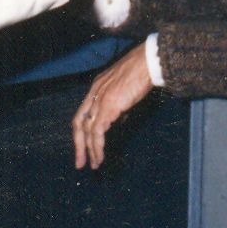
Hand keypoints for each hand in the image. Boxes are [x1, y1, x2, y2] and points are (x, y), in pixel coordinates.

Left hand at [73, 43, 154, 168]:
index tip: (84, 146)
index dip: (81, 131)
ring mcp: (99, 100)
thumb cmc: (141, 72)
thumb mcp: (125, 89)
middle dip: (79, 145)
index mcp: (96, 88)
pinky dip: (97, 146)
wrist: (147, 63)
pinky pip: (97, 132)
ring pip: (88, 131)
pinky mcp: (107, 107)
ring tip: (94, 164)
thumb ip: (118, 104)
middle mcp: (94, 94)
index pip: (82, 113)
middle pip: (79, 124)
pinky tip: (100, 156)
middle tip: (80, 163)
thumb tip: (118, 119)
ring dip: (89, 150)